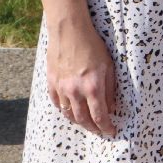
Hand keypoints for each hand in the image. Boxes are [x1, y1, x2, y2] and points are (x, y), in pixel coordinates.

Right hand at [45, 16, 119, 135]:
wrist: (69, 32)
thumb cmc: (93, 46)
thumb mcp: (109, 66)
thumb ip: (110, 89)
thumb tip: (111, 108)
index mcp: (93, 87)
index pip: (100, 116)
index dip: (106, 127)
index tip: (111, 131)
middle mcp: (76, 91)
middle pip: (83, 120)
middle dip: (93, 128)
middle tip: (99, 131)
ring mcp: (61, 88)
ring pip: (69, 114)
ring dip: (79, 121)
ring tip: (86, 123)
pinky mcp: (51, 83)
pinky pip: (57, 103)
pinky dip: (65, 110)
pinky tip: (71, 110)